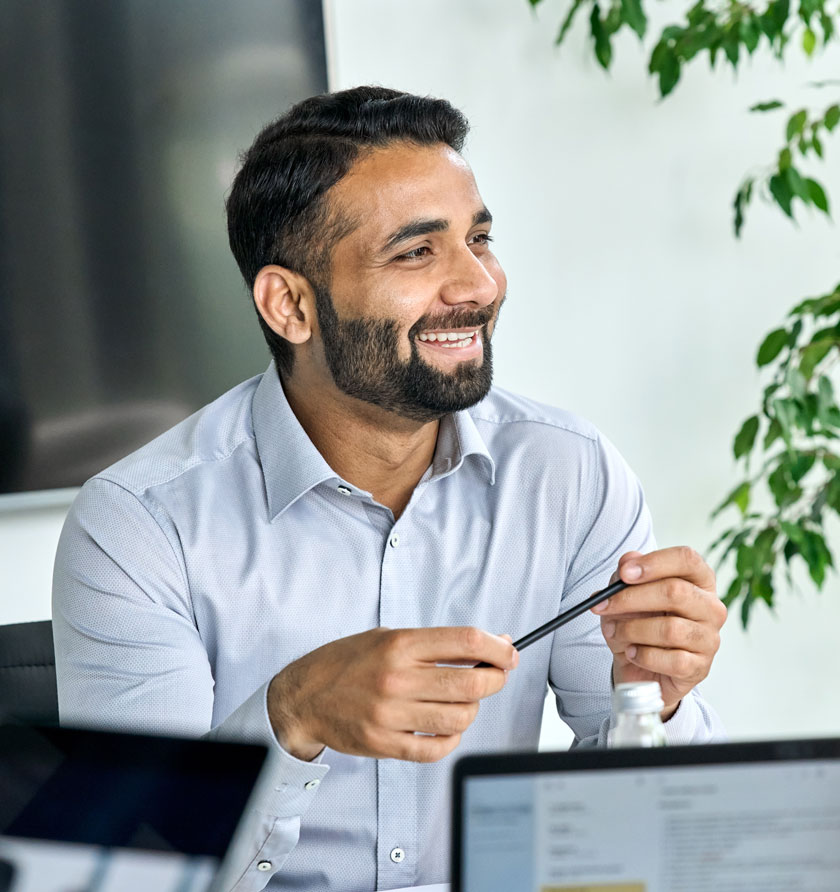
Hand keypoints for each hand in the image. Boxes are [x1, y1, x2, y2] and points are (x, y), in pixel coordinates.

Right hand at [267, 626, 517, 762]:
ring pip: (460, 718)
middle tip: (496, 676)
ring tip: (463, 702)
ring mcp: (390, 714)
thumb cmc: (348, 662)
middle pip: (472, 682)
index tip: (509, 653)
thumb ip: (435, 643)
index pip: (466, 641)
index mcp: (399, 644)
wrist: (304, 697)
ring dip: (472, 710)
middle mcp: (397, 678)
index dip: (498, 648)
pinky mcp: (384, 744)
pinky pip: (436, 748)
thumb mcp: (387, 637)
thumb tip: (489, 645)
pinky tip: (446, 728)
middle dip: (496, 679)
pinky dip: (451, 739)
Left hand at [591, 546, 726, 717]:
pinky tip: (632, 653)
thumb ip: (626, 575)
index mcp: (698, 580)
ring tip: (615, 632)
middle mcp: (710, 607)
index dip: (654, 563)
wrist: (640, 668)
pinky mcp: (700, 667)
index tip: (623, 573)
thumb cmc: (638, 624)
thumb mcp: (625, 595)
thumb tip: (627, 560)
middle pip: (675, 592)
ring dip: (632, 630)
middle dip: (631, 598)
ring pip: (670, 629)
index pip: (686, 559)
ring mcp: (709, 638)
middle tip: (603, 605)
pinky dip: (644, 656)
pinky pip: (672, 660)